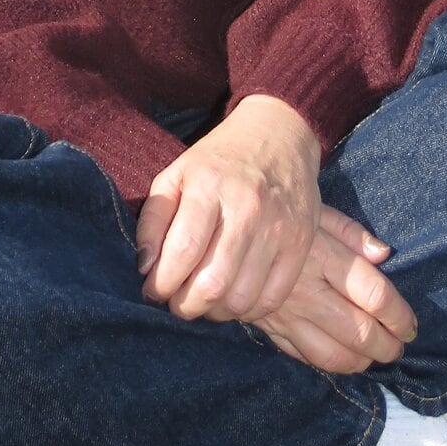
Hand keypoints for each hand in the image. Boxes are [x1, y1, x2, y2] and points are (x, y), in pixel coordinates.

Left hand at [136, 95, 320, 323]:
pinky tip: (235, 294)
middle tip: (178, 301)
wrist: (280, 134)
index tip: (154, 290)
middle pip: (212, 284)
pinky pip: (272, 299)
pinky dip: (248, 310)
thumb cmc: (220, 161)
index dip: (161, 284)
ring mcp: (279, 227)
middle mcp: (248, 207)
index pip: (182, 252)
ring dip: (215, 312)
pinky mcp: (301, 243)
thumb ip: (153, 218)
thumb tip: (145, 268)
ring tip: (206, 298)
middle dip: (185, 306)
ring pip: (241, 299)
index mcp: (210, 185)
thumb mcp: (177, 174)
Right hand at [254, 206, 417, 373]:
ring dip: (363, 361)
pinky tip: (346, 360)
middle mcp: (308, 290)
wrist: (228, 239)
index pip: (373, 294)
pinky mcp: (274, 330)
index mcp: (324, 256)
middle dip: (387, 346)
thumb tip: (385, 255)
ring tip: (378, 357)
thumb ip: (352, 233)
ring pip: (333, 353)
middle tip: (400, 346)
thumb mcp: (317, 212)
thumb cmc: (283, 220)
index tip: (410, 324)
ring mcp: (289, 315)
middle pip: (358, 331)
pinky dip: (332, 365)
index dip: (399, 314)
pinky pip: (308, 358)